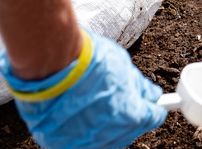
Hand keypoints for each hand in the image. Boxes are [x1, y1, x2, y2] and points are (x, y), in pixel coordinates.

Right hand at [0, 28, 166, 148]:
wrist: (49, 65)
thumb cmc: (86, 60)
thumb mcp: (122, 66)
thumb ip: (138, 86)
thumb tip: (151, 94)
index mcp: (130, 115)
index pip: (152, 118)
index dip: (152, 108)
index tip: (150, 104)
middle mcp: (110, 134)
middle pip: (128, 130)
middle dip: (127, 115)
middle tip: (118, 98)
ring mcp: (85, 142)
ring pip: (104, 138)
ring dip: (104, 124)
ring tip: (93, 101)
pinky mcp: (61, 145)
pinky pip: (78, 140)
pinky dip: (80, 129)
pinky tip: (77, 111)